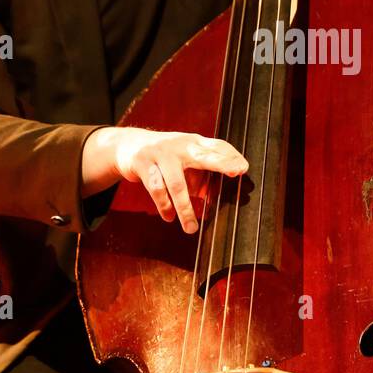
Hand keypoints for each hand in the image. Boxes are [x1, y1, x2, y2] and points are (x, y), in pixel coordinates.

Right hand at [113, 128, 247, 231]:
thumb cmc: (165, 157)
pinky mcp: (143, 163)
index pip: (217, 146)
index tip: (244, 168)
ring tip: (191, 228)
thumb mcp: (185, 163)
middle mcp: (180, 145)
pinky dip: (164, 206)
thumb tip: (219, 200)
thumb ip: (202, 177)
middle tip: (236, 172)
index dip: (231, 156)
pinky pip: (156, 188)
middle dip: (221, 163)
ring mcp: (161, 153)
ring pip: (176, 183)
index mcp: (194, 143)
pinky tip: (169, 217)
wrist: (127, 144)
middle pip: (203, 155)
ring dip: (184, 208)